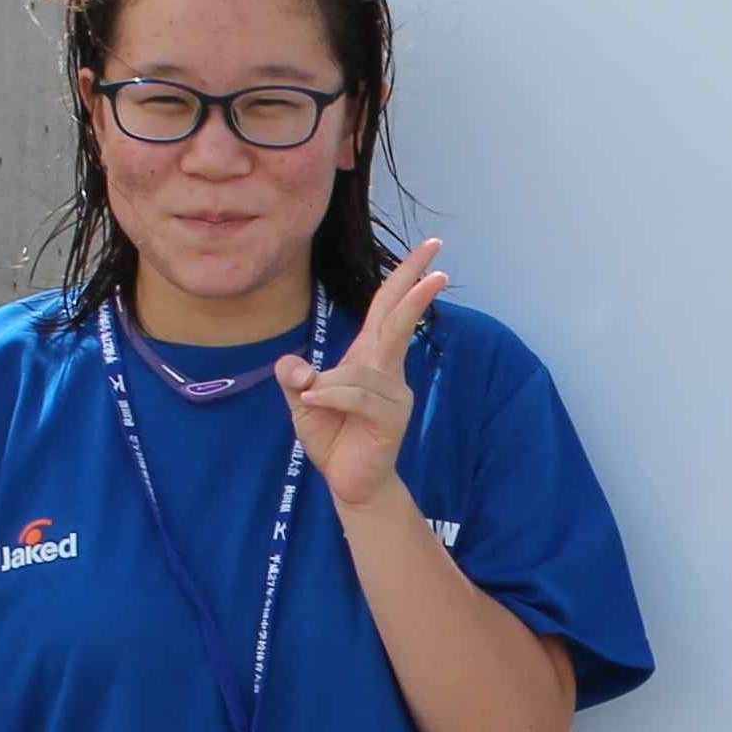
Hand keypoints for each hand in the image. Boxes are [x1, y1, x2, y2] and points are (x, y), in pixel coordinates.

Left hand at [275, 240, 448, 511]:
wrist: (348, 483)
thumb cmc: (332, 438)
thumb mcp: (301, 403)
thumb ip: (293, 378)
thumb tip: (295, 365)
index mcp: (369, 357)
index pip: (388, 307)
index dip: (405, 276)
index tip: (429, 249)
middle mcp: (387, 369)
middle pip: (399, 317)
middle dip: (415, 282)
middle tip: (438, 249)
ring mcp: (394, 393)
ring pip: (360, 369)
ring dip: (329, 383)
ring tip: (311, 399)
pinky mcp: (390, 418)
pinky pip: (357, 394)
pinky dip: (330, 395)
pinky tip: (314, 401)